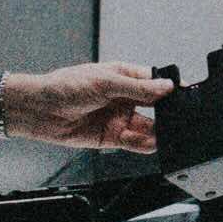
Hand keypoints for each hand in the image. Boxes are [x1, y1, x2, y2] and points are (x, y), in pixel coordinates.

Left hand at [5, 62, 168, 150]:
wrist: (39, 110)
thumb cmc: (64, 87)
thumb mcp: (105, 82)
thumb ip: (138, 87)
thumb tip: (166, 86)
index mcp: (124, 76)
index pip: (155, 82)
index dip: (169, 88)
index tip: (183, 93)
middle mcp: (124, 98)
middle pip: (155, 106)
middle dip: (168, 112)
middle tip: (179, 117)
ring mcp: (119, 118)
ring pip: (148, 127)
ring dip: (159, 131)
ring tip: (168, 133)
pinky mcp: (112, 137)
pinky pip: (135, 143)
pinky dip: (146, 145)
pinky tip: (153, 143)